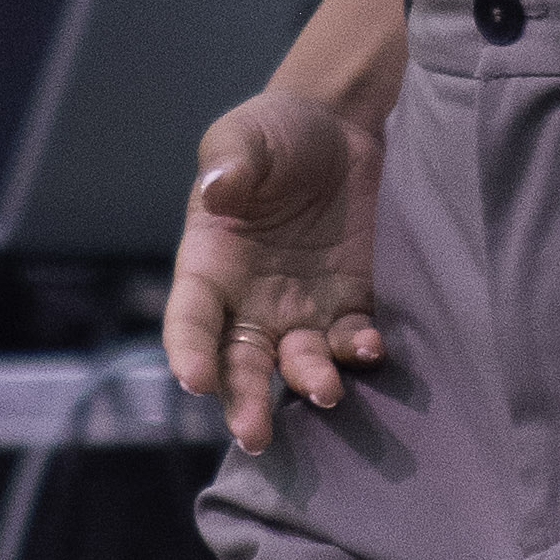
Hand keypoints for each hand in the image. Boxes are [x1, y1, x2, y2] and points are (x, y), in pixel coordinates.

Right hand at [165, 85, 387, 454]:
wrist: (342, 124)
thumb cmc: (276, 131)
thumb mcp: (244, 136)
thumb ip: (229, 163)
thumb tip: (217, 189)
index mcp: (209, 266)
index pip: (191, 321)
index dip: (189, 353)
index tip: (195, 380)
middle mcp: (250, 301)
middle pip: (239, 365)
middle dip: (244, 402)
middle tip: (254, 436)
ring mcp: (301, 309)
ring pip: (297, 365)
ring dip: (309, 383)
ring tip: (324, 391)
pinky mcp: (350, 305)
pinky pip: (351, 342)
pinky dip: (359, 353)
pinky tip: (370, 349)